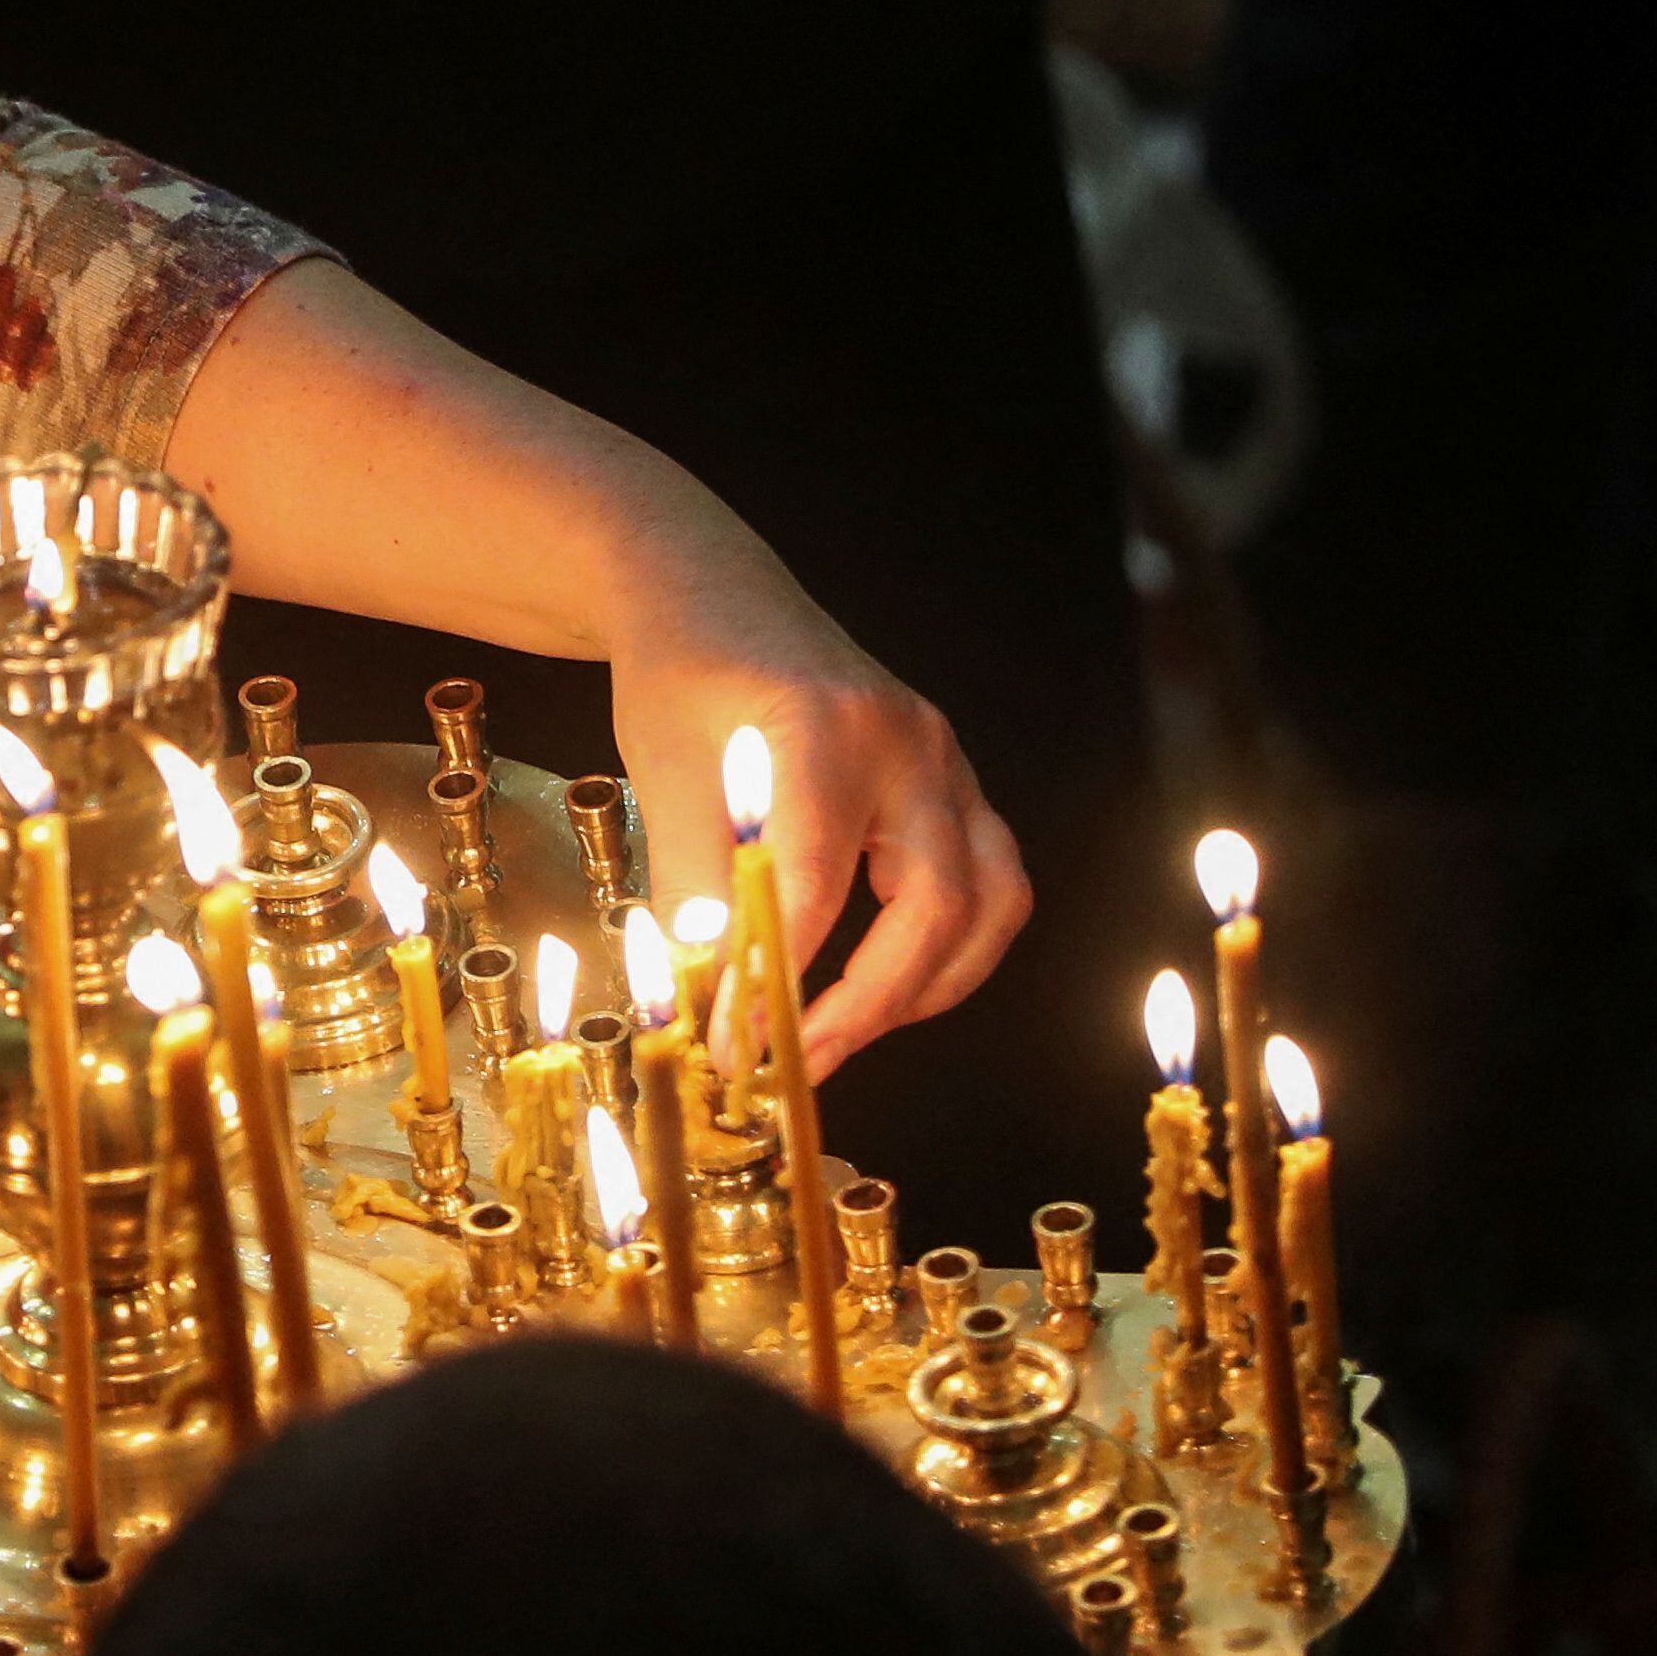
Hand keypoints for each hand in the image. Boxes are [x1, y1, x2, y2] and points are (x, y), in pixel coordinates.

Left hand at [605, 531, 1029, 1075]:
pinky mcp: (952, 780)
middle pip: (936, 905)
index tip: (735, 1045)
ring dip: (928, 984)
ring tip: (843, 1031)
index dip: (778, 981)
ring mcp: (946, 759)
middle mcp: (911, 743)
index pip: (817, 888)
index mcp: (827, 730)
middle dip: (869, 1005)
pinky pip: (987, 879)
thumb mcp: (663, 773)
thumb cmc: (681, 676)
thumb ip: (693, 884)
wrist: (711, 593)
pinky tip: (876, 978)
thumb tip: (715, 994)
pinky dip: (943, 945)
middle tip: (796, 1062)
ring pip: (992, 900)